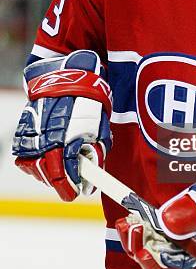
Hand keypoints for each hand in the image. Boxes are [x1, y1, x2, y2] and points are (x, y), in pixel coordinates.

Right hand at [12, 50, 111, 201]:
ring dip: (46, 173)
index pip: (63, 174)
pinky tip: (46, 158)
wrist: (66, 75)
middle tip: (69, 187)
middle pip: (46, 174)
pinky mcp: (23, 130)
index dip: (71, 187)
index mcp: (64, 139)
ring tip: (59, 171)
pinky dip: (34, 161)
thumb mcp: (99, 125)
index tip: (77, 193)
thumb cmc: (87, 99)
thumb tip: (95, 170)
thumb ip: (96, 150)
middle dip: (59, 184)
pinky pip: (24, 155)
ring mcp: (31, 134)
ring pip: (33, 167)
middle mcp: (44, 139)